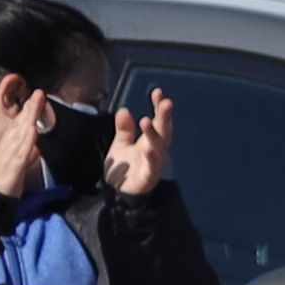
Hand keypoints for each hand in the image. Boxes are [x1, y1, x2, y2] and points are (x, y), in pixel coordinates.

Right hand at [0, 73, 43, 201]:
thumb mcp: (13, 162)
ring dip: (29, 118)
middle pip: (20, 124)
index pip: (19, 124)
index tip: (37, 97)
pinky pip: (21, 150)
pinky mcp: (13, 165)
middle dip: (30, 109)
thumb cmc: (2, 180)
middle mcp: (8, 146)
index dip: (28, 111)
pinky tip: (31, 129)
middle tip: (39, 93)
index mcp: (8, 145)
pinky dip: (27, 139)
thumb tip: (33, 144)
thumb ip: (23, 152)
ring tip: (36, 104)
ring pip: (21, 132)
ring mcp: (10, 154)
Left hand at [97, 87, 168, 201]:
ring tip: (147, 120)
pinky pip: (152, 166)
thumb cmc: (124, 167)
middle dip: (165, 117)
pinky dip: (151, 158)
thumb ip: (124, 128)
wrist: (119, 193)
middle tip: (166, 102)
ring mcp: (154, 163)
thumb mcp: (120, 144)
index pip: (158, 120)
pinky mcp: (148, 177)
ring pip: (158, 146)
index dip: (158, 107)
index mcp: (151, 140)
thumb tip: (125, 109)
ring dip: (154, 134)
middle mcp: (157, 149)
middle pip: (164, 131)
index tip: (158, 92)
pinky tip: (148, 149)